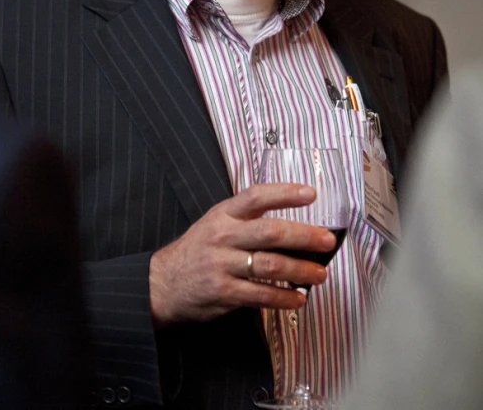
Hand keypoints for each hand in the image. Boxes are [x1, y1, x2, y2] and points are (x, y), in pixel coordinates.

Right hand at [149, 183, 336, 327]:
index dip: (284, 193)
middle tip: (327, 241)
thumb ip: (247, 220)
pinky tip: (298, 298)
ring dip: (300, 270)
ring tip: (320, 273)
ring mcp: (222, 265)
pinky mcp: (223, 292)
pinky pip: (260, 296)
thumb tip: (291, 226)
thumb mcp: (215, 222)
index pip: (256, 197)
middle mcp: (223, 236)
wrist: (162, 282)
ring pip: (270, 266)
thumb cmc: (197, 250)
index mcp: (224, 214)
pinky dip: (283, 298)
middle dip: (304, 236)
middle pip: (270, 232)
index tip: (310, 194)